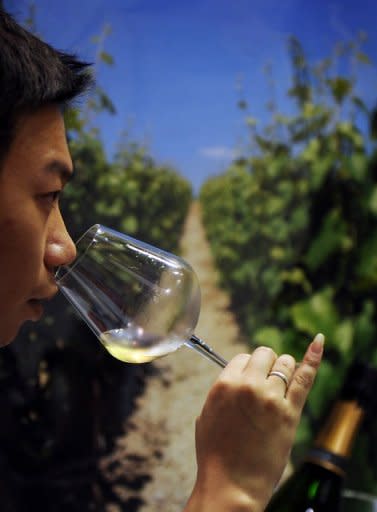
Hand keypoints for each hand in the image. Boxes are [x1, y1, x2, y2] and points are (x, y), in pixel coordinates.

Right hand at [185, 333, 323, 511]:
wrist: (233, 484)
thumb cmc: (216, 453)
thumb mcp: (207, 414)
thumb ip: (223, 390)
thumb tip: (238, 375)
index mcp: (224, 385)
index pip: (242, 358)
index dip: (247, 369)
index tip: (249, 381)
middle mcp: (248, 385)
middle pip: (263, 354)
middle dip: (265, 365)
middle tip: (264, 385)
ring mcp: (271, 398)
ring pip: (284, 363)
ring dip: (283, 370)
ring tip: (279, 388)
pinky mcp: (291, 412)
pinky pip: (305, 377)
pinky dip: (313, 357)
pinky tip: (318, 341)